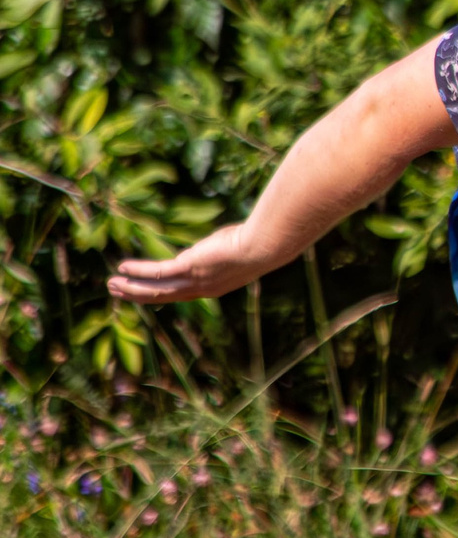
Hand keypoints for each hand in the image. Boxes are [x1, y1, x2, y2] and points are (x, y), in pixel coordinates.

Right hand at [108, 224, 278, 304]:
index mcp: (211, 287)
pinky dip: (138, 271)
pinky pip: (157, 273)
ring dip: (131, 288)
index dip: (159, 293)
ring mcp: (194, 281)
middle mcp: (201, 289)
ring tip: (112, 285)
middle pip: (162, 296)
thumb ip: (222, 251)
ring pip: (155, 290)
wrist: (264, 246)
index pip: (179, 294)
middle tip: (118, 293)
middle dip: (138, 295)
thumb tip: (223, 241)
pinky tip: (122, 268)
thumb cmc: (256, 244)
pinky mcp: (189, 268)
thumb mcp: (235, 250)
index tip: (143, 291)